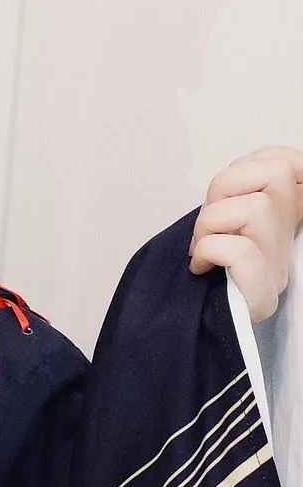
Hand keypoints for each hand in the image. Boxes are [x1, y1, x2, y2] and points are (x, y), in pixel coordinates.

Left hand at [190, 146, 302, 322]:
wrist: (194, 326)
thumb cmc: (204, 273)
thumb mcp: (222, 222)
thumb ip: (235, 194)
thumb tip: (238, 167)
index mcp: (281, 217)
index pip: (292, 165)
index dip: (260, 160)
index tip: (230, 188)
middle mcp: (287, 238)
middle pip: (277, 173)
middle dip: (226, 185)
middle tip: (207, 219)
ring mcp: (278, 265)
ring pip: (256, 208)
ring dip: (211, 222)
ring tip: (201, 245)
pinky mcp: (261, 292)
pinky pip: (240, 250)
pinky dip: (209, 250)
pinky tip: (201, 267)